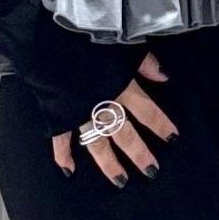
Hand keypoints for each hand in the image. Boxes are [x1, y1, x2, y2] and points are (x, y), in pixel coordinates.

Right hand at [51, 49, 177, 184]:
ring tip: (120, 181)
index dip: (161, 125)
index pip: (147, 112)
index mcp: (120, 87)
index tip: (172, 138)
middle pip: (125, 134)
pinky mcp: (58, 114)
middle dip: (139, 153)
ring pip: (97, 144)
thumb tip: (163, 76)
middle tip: (151, 171)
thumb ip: (144, 63)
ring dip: (109, 163)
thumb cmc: (85, 38)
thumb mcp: (121, 45)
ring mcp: (79, 113)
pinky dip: (62, 154)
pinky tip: (68, 170)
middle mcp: (103, 105)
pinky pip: (60, 139)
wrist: (46, 39)